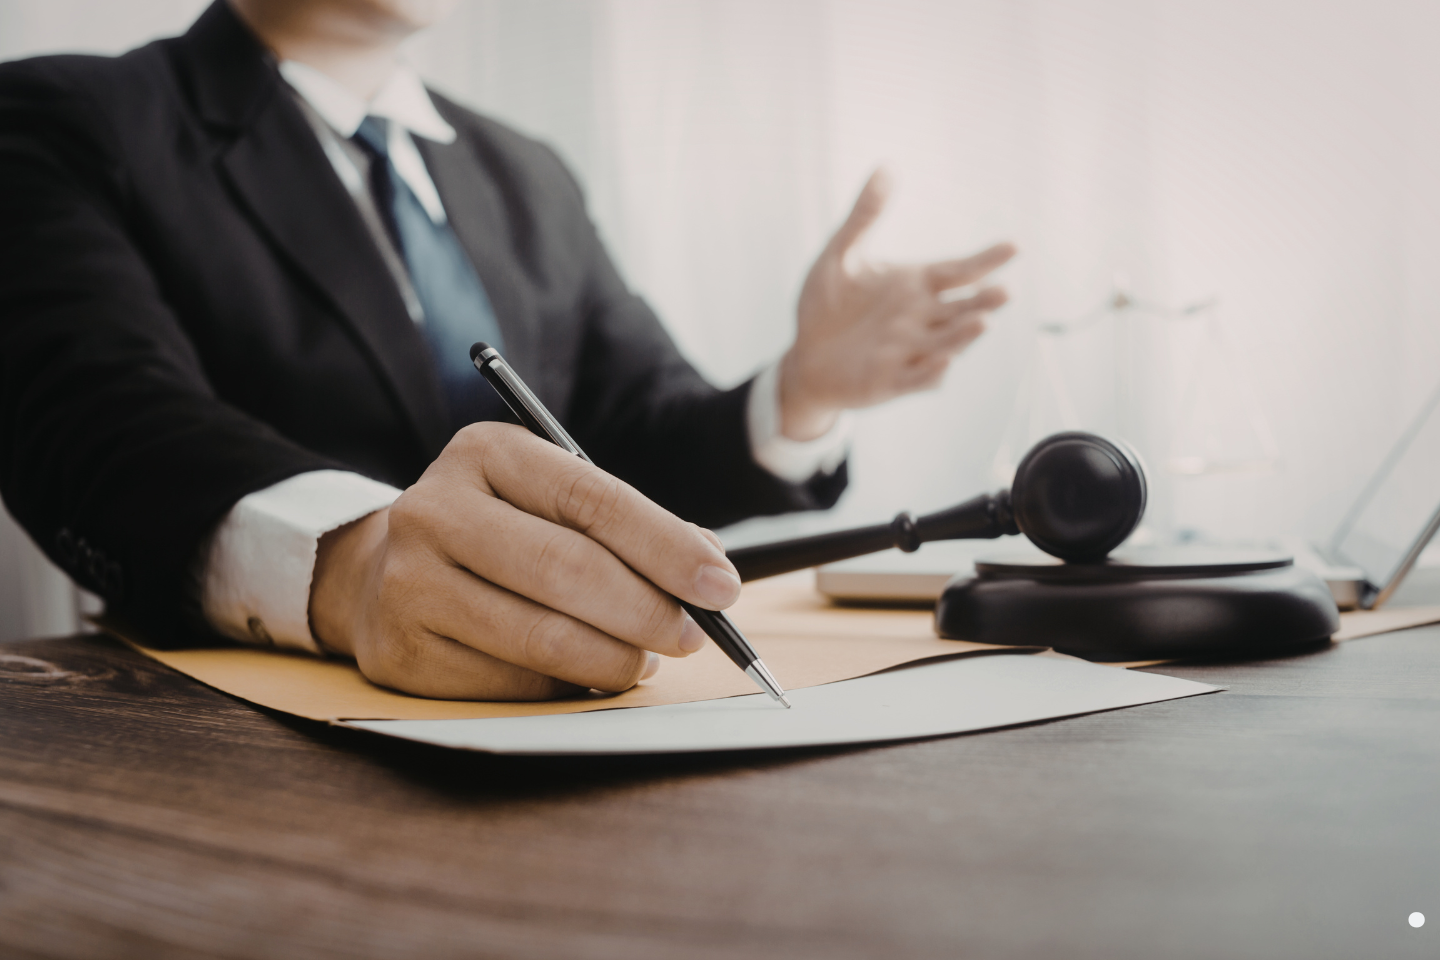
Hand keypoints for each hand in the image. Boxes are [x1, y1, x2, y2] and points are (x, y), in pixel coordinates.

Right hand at [308, 423, 741, 699]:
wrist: (380, 572)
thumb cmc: (498, 532)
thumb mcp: (550, 500)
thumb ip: (626, 526)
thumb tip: (709, 569)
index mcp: (485, 453)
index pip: (592, 498)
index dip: (666, 546)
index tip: (720, 585)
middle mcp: (434, 509)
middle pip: (567, 569)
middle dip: (648, 609)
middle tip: (693, 635)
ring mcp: (408, 582)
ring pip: (541, 636)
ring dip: (615, 658)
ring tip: (646, 660)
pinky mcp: (401, 652)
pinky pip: (510, 681)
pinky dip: (566, 684)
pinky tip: (589, 673)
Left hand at [779, 170, 1016, 439]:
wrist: (803, 356)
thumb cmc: (825, 306)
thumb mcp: (840, 255)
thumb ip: (864, 216)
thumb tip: (885, 167)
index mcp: (915, 286)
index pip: (959, 271)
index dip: (986, 260)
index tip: (1013, 246)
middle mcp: (920, 319)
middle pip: (961, 309)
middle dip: (983, 301)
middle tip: (1004, 291)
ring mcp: (908, 352)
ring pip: (946, 343)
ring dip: (963, 335)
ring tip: (981, 322)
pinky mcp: (890, 381)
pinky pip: (916, 379)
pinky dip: (931, 373)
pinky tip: (944, 362)